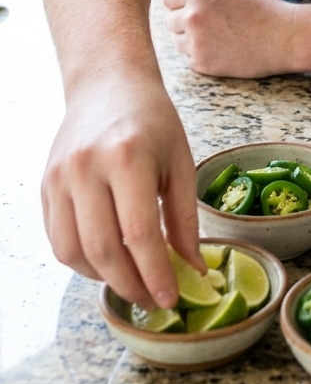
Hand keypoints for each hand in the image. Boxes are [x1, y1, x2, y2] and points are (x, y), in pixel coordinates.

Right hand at [41, 71, 202, 307]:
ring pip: (73, 252)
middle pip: (103, 250)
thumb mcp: (180, 161)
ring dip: (103, 277)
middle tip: (152, 299)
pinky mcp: (45, 185)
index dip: (155, 274)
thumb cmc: (152, 121)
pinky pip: (58, 239)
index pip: (139, 234)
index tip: (170, 299)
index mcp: (127, 157)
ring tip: (131, 279)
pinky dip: (82, 261)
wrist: (108, 85)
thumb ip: (185, 219)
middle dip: (130, 284)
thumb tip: (192, 269)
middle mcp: (86, 168)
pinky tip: (108, 260)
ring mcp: (60, 177)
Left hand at [163, 0, 291, 77]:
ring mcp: (197, 41)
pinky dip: (202, 57)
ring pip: (178, 42)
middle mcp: (193, 16)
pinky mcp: (203, 64)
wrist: (285, 37)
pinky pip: (190, 59)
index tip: (188, 9)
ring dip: (191, 41)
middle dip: (184, 23)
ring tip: (218, 39)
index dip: (178, 4)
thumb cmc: (264, 9)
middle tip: (207, 26)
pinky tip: (223, 51)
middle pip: (170, 21)